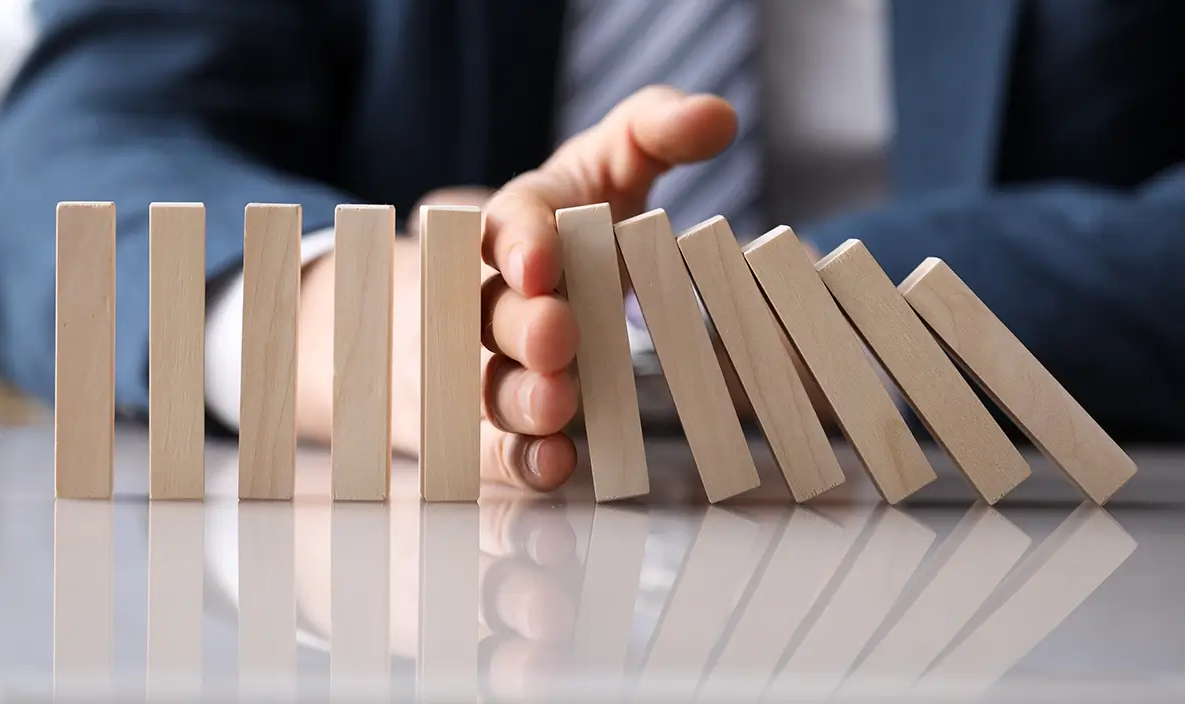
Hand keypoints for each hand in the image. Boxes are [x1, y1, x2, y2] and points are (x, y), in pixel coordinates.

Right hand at [478, 85, 740, 490]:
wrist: (530, 279)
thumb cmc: (579, 215)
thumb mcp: (616, 159)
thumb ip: (659, 131)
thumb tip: (718, 117)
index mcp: (523, 224)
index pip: (506, 225)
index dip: (519, 243)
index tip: (543, 260)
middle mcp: (501, 295)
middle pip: (495, 312)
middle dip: (525, 325)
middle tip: (560, 334)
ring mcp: (499, 362)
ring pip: (492, 383)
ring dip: (520, 397)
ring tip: (558, 404)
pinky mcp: (510, 421)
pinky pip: (505, 445)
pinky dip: (525, 459)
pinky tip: (560, 464)